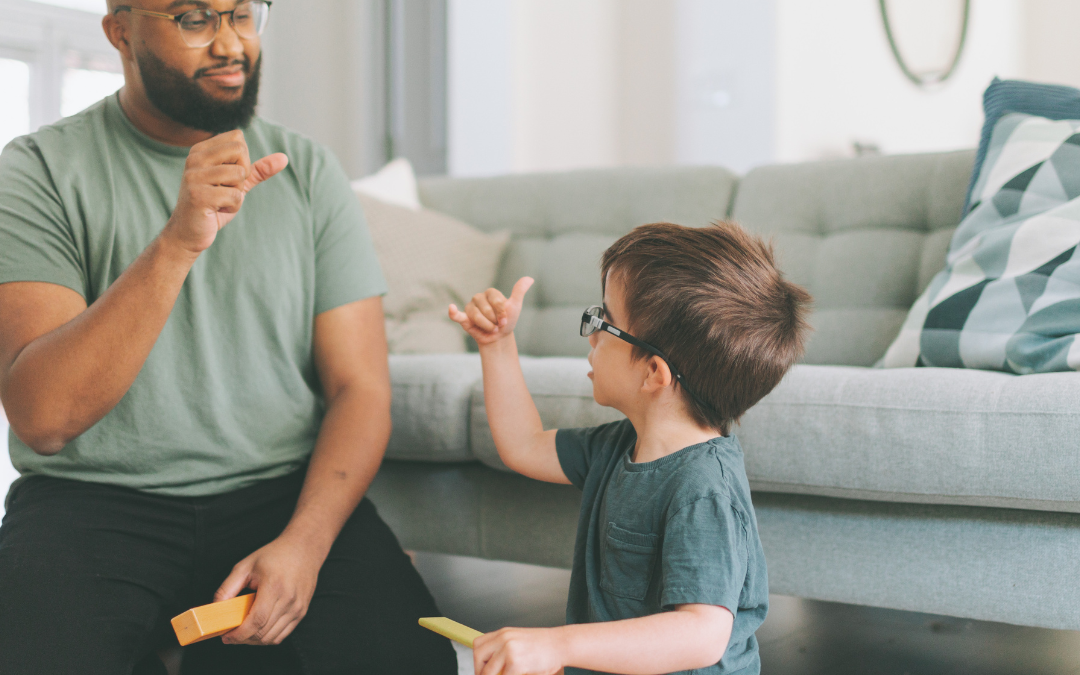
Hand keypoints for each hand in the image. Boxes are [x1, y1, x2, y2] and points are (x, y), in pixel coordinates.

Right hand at [163, 129, 288, 254]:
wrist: (188, 233)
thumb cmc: (214, 206)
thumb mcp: (238, 184)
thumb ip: (258, 170)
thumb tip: (284, 157)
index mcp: (201, 150)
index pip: (237, 138)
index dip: (243, 160)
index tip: (228, 177)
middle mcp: (195, 158)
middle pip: (239, 149)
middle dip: (242, 174)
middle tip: (226, 189)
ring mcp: (194, 176)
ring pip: (239, 173)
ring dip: (237, 193)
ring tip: (220, 201)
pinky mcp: (198, 195)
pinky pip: (235, 196)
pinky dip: (233, 206)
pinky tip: (216, 210)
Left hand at [214, 535, 323, 645]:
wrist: (304, 549)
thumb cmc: (275, 555)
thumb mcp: (246, 565)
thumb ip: (228, 587)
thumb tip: (215, 608)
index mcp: (274, 587)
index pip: (256, 621)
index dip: (239, 634)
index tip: (226, 637)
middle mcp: (289, 600)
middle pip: (263, 633)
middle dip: (243, 639)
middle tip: (231, 635)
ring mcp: (297, 608)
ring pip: (272, 638)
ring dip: (254, 641)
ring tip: (243, 632)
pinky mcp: (301, 612)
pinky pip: (282, 635)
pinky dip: (267, 638)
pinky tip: (258, 630)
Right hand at [449, 277, 533, 346]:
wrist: (499, 338)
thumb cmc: (506, 320)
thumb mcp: (515, 306)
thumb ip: (519, 291)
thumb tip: (530, 278)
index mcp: (491, 293)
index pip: (496, 300)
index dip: (502, 313)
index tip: (505, 320)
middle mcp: (479, 298)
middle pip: (486, 309)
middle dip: (494, 321)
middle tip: (497, 326)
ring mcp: (470, 307)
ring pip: (476, 316)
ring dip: (486, 326)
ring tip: (491, 329)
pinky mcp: (464, 318)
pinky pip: (456, 315)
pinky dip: (453, 312)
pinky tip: (451, 308)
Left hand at [473, 626, 566, 674]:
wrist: (562, 644)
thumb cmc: (545, 645)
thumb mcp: (520, 640)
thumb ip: (504, 649)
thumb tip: (491, 665)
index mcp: (504, 633)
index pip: (478, 644)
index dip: (478, 660)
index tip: (482, 670)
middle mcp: (504, 639)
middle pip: (478, 656)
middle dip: (481, 671)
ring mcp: (509, 650)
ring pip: (488, 671)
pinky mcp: (516, 663)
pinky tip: (520, 674)